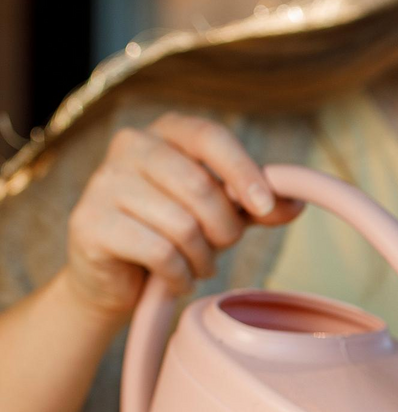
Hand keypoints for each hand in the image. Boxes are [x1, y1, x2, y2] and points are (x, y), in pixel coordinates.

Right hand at [65, 111, 301, 322]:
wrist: (114, 279)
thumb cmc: (171, 234)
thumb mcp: (218, 214)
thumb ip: (254, 205)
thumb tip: (293, 203)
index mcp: (165, 132)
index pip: (210, 137)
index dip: (243, 171)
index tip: (266, 206)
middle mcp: (130, 146)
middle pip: (200, 187)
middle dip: (224, 229)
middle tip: (221, 247)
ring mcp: (104, 182)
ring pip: (181, 225)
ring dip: (202, 258)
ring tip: (196, 265)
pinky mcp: (89, 223)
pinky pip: (159, 252)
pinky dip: (179, 275)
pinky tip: (175, 278)